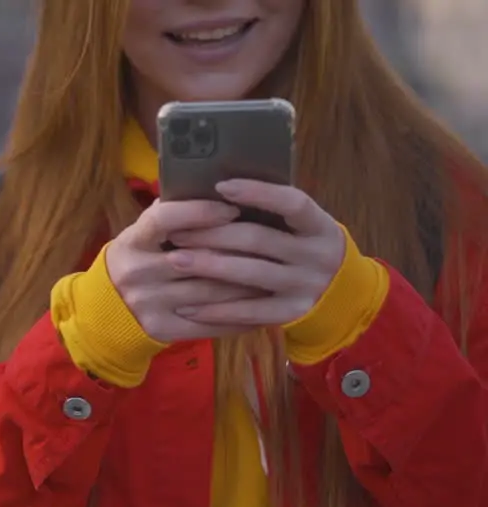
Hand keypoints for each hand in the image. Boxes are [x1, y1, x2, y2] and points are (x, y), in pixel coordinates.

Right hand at [106, 198, 267, 342]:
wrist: (109, 309)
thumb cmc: (138, 260)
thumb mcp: (142, 235)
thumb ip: (169, 216)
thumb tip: (209, 186)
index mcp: (131, 242)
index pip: (163, 220)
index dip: (199, 212)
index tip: (231, 208)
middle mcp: (136, 273)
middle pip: (196, 259)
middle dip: (237, 251)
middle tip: (273, 241)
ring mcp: (148, 304)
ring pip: (210, 292)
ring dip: (246, 283)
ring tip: (275, 271)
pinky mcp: (162, 329)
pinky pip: (209, 324)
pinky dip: (240, 315)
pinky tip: (262, 304)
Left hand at [164, 180, 345, 325]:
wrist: (339, 293)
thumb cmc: (302, 247)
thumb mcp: (300, 226)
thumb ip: (272, 213)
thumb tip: (217, 191)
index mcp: (320, 225)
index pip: (292, 203)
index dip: (258, 193)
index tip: (220, 186)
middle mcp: (317, 255)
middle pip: (259, 239)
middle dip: (213, 234)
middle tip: (176, 232)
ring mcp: (305, 285)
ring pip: (250, 273)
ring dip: (209, 266)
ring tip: (175, 260)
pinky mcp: (292, 313)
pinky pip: (249, 312)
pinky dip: (217, 310)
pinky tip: (188, 307)